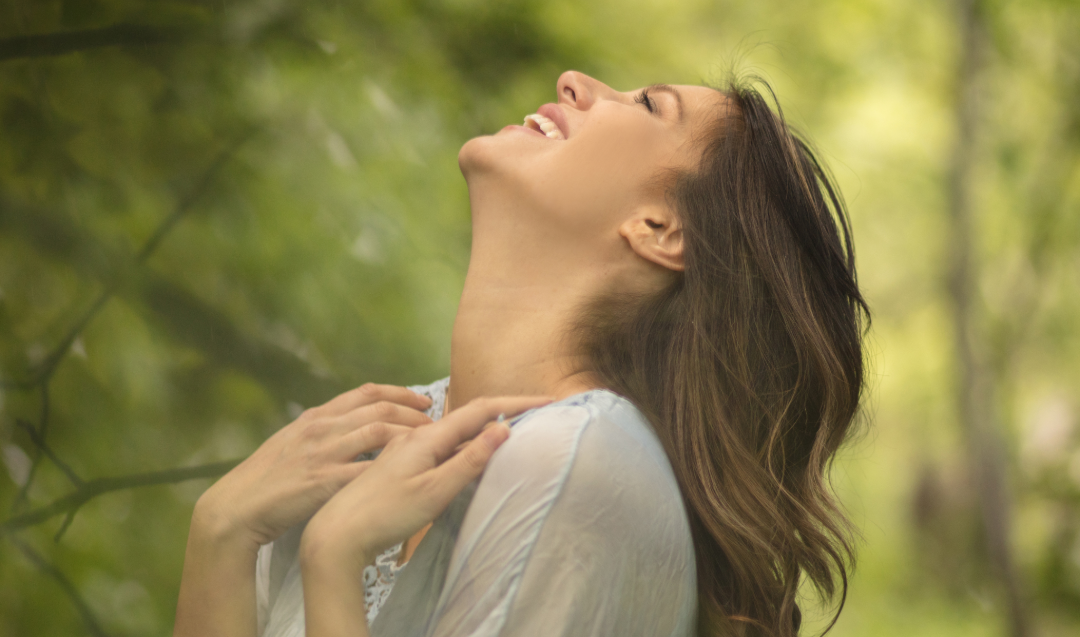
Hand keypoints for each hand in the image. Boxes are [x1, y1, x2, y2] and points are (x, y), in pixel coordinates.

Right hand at [192, 383, 434, 549]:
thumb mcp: (292, 442)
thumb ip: (321, 431)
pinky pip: (366, 470)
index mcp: (316, 417)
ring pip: (378, 434)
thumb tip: (349, 426)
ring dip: (410, 437)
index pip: (366, 393)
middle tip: (437, 424)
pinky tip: (411, 472)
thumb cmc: (265, 479)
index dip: (400, 392)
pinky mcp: (323, 482)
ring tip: (433, 445)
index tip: (423, 399)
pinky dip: (392, 468)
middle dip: (414, 415)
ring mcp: (323, 454)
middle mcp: (322, 428)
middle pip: (380, 410)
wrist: (237, 506)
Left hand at [299, 396, 551, 572]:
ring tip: (510, 431)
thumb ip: (469, 460)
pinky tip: (464, 454)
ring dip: (483, 428)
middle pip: (469, 416)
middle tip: (538, 414)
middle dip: (505, 412)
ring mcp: (406, 449)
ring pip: (453, 431)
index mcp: (428, 436)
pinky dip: (462, 443)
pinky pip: (439, 445)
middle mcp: (417, 435)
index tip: (549, 400)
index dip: (518, 402)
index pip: (482, 410)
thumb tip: (503, 427)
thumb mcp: (435, 490)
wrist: (337, 534)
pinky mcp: (399, 465)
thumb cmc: (386, 514)